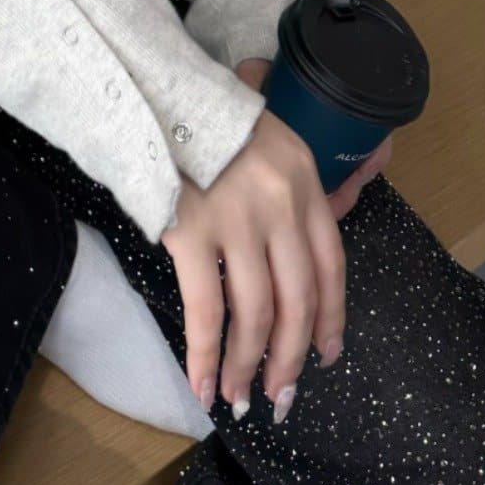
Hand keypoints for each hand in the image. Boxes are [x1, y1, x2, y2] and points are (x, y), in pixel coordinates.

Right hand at [160, 56, 392, 422]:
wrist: (152, 88)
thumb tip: (325, 217)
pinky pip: (206, 308)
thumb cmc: (206, 116)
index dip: (330, 319)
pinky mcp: (191, 229)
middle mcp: (281, 203)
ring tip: (237, 397)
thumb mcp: (269, 139)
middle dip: (290, 358)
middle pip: (297, 300)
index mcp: (303, 180)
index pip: (331, 265)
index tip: (326, 357)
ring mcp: (237, 219)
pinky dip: (205, 354)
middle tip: (280, 396)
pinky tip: (202, 382)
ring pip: (255, 313)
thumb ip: (294, 185)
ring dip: (246, 364)